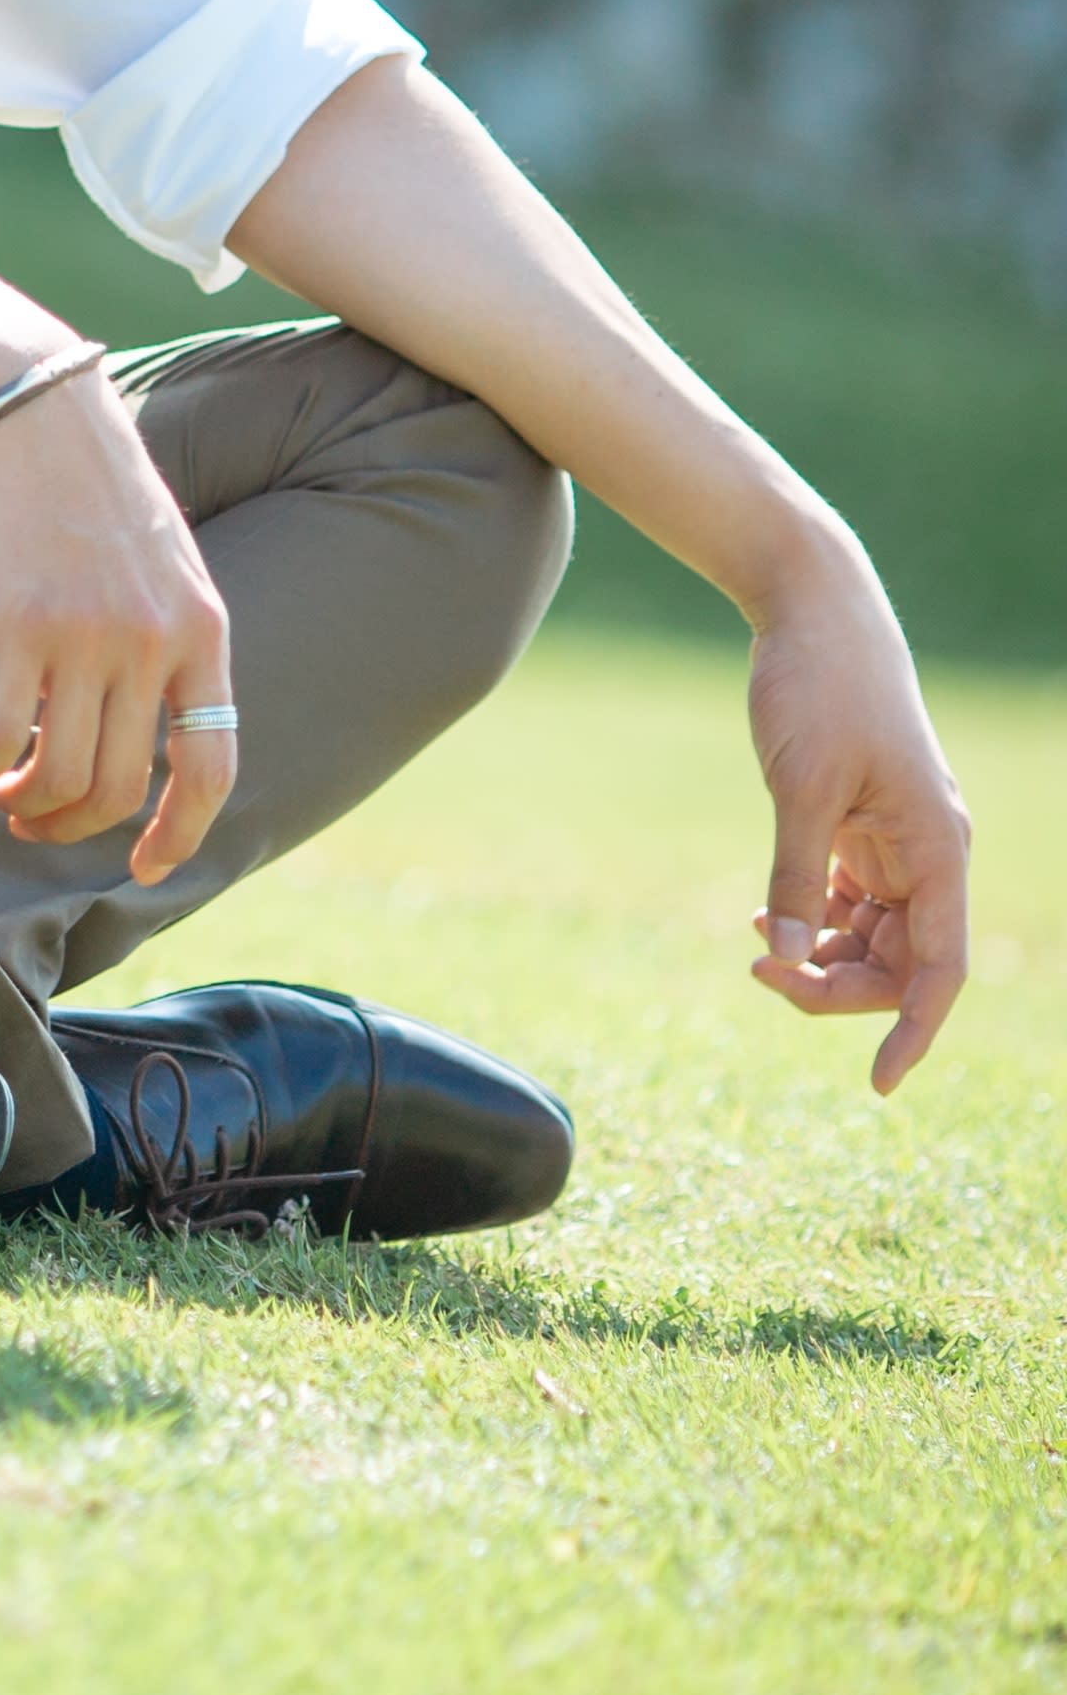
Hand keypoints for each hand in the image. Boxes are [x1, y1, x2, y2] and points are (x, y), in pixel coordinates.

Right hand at [0, 367, 241, 884]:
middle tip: (39, 821)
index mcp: (203, 628)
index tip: (148, 864)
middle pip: (124, 786)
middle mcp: (154, 640)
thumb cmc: (91, 480)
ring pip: (64, 773)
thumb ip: (172, 635)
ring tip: (3, 794)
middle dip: (78, 826)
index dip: (182, 832)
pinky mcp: (21, 623)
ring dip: (30, 802)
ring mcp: (89, 634)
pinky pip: (8, 731)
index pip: (212, 763)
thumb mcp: (167, 558)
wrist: (31, 404)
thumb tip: (156, 724)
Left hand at [741, 549, 969, 1086]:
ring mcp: (897, 840)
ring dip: (821, 958)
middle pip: (900, 962)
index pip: (939, 970)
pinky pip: (849, 902)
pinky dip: (810, 920)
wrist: (813, 610)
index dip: (913, 1032)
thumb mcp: (800, 787)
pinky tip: (760, 918)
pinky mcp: (862, 825)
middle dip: (837, 985)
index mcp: (937, 849)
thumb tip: (782, 959)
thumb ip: (794, 877)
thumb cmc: (818, 688)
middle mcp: (929, 852)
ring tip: (754, 945)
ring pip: (873, 937)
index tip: (877, 1084)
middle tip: (760, 975)